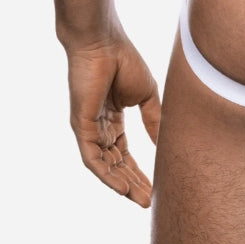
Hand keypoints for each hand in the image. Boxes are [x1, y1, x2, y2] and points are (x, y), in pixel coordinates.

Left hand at [66, 35, 160, 206]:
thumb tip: (163, 144)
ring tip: (139, 199)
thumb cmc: (124, 61)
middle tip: (149, 201)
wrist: (104, 42)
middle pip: (116, 163)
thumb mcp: (146, 96)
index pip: (125, 153)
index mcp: (113, 119)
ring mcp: (88, 127)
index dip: (139, 171)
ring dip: (121, 184)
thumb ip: (153, 120)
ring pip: (104, 165)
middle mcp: (98, 127)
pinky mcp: (81, 124)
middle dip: (132, 183)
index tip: (156, 187)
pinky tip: (120, 188)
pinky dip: (105, 174)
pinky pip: (91, 157)